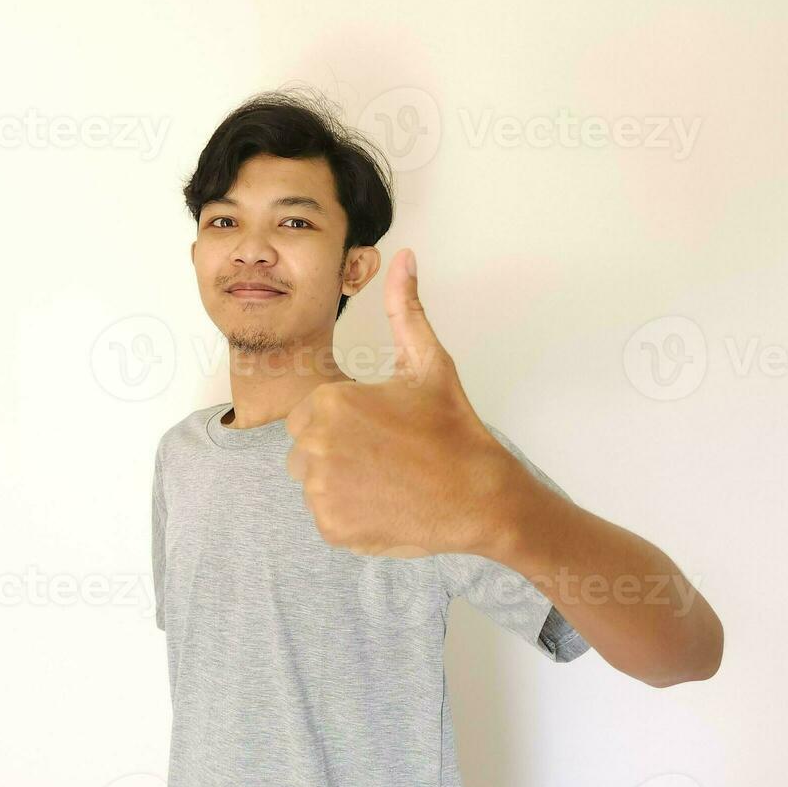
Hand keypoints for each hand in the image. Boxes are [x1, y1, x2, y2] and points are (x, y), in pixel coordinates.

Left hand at [285, 249, 513, 557]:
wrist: (481, 497)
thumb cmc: (453, 429)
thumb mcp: (430, 362)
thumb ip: (406, 308)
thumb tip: (403, 257)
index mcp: (331, 403)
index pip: (312, 414)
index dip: (346, 420)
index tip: (380, 429)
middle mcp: (316, 447)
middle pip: (306, 449)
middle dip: (338, 450)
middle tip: (386, 456)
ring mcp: (322, 493)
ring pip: (314, 483)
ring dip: (341, 482)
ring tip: (386, 480)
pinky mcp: (332, 529)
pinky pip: (325, 516)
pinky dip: (349, 515)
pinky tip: (385, 504)